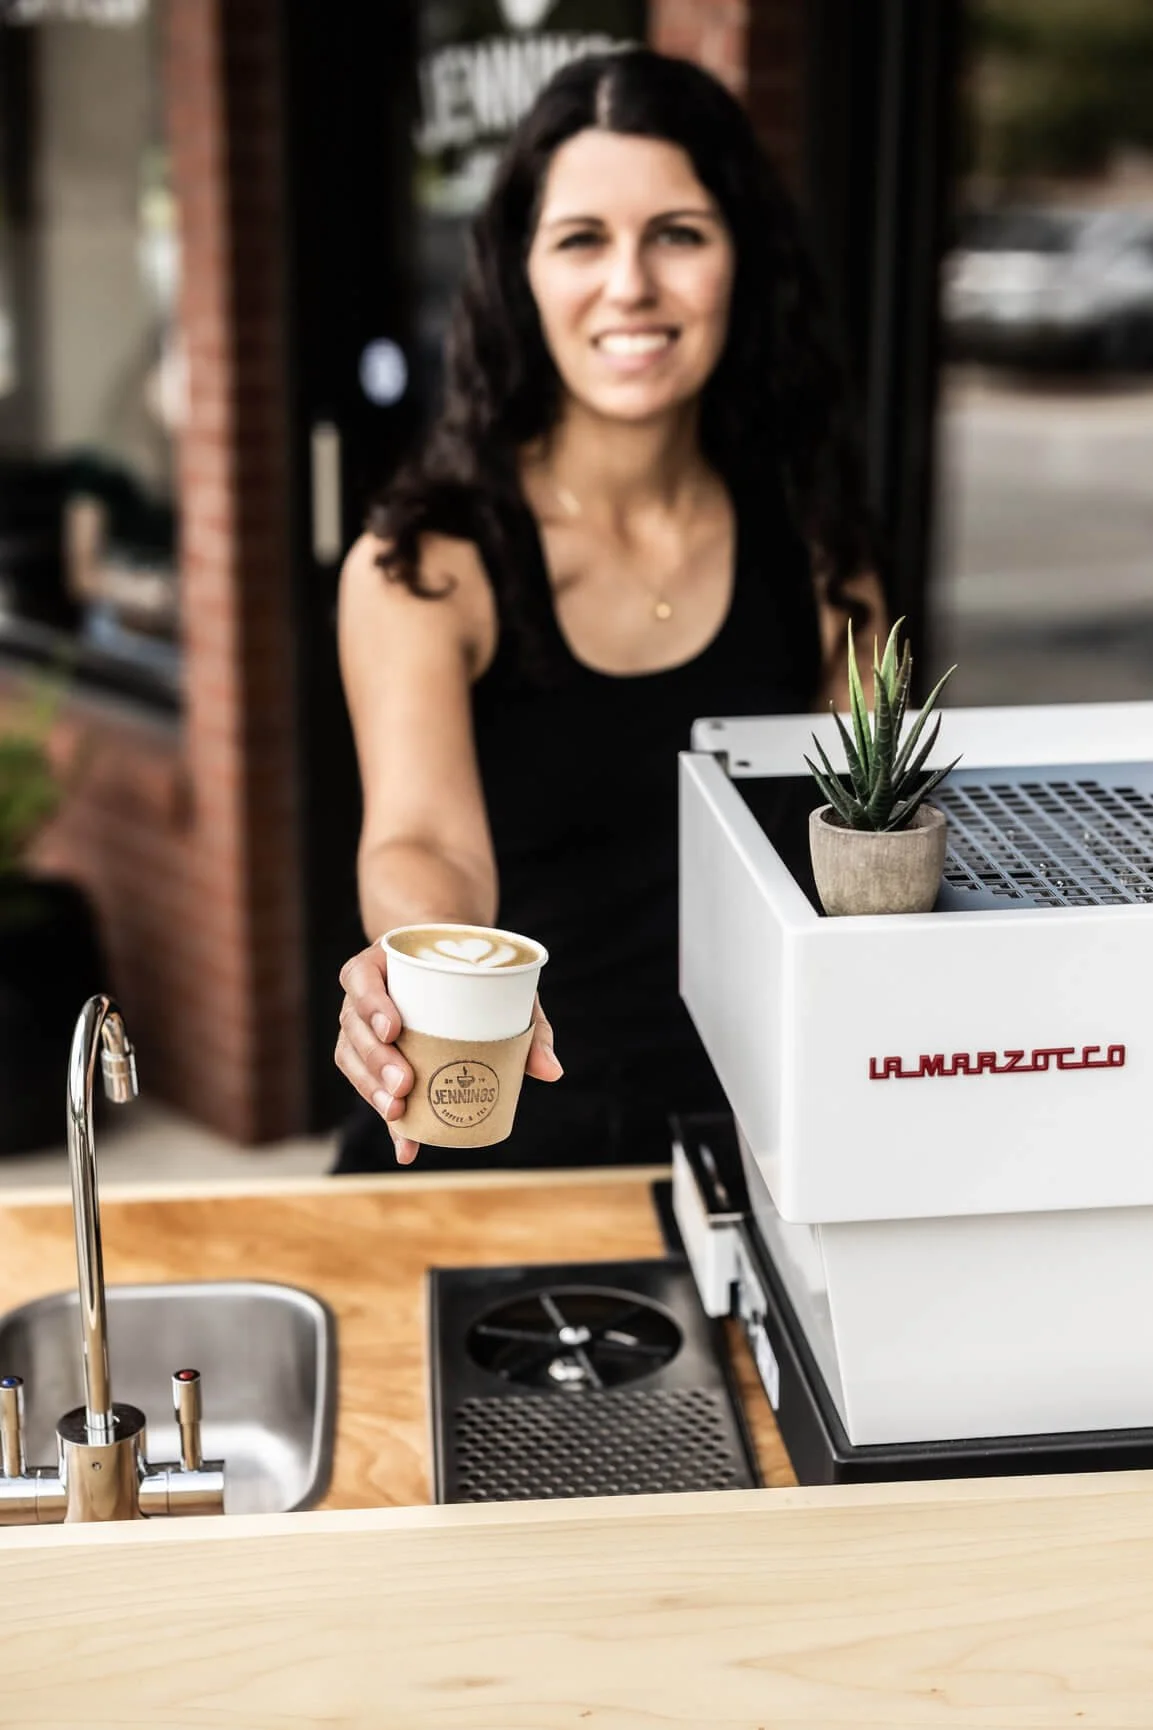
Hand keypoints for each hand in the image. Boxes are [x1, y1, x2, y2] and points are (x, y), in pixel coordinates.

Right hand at [336, 940, 562, 1164]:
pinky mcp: (373, 1062)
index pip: (360, 978)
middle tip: (404, 1084)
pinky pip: (370, 1090)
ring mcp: (362, 1029)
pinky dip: (391, 1122)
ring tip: (398, 1113)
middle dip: (375, 1060)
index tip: (394, 1029)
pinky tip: (406, 1147)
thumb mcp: (504, 988)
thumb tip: (551, 1071)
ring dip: (372, 1090)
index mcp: (383, 964)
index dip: (370, 1004)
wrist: (452, 975)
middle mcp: (364, 996)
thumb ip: (529, 1025)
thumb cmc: (475, 976)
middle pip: (353, 1027)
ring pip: (351, 1059)